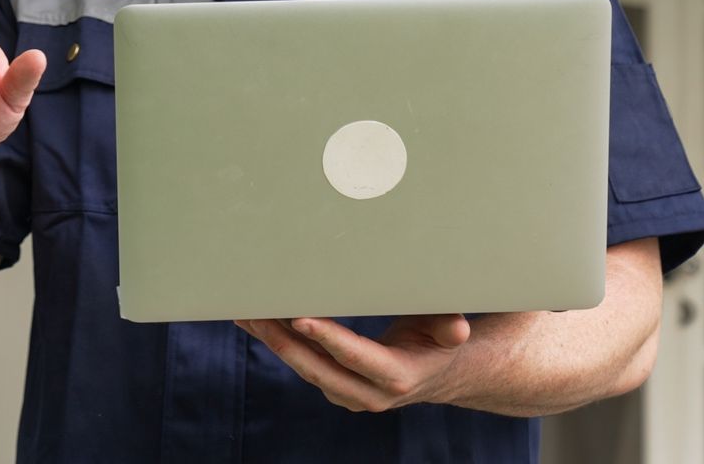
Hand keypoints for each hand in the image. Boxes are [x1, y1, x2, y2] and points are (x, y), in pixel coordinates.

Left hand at [238, 314, 471, 412]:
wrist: (435, 373)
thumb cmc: (438, 341)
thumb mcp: (448, 332)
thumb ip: (448, 328)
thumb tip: (458, 328)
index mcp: (395, 377)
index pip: (353, 356)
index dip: (327, 337)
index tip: (299, 317)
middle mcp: (366, 392)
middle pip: (316, 367)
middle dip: (283, 339)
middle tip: (258, 310)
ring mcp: (345, 392)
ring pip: (302, 367)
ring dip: (272, 340)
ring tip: (246, 311)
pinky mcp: (331, 384)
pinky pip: (300, 363)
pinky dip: (277, 342)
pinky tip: (255, 320)